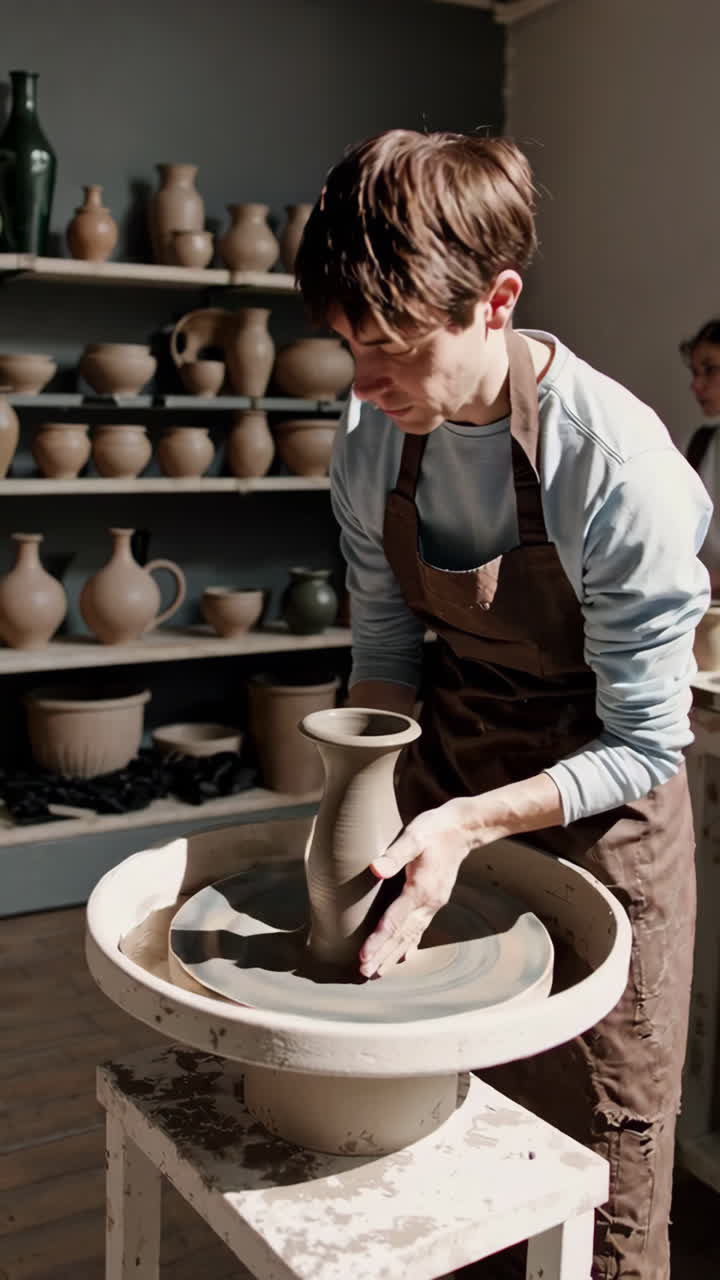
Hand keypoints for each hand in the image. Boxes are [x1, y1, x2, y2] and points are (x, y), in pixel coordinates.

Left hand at [358, 798, 474, 978]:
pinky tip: (403, 956)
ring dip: (394, 955)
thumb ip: (394, 855)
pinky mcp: (434, 901)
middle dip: (383, 956)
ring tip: (378, 972)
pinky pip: (419, 929)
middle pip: (402, 936)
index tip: (363, 957)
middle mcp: (428, 903)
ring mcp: (433, 904)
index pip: (394, 922)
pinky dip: (408, 945)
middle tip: (364, 974)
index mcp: (420, 890)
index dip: (378, 941)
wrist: (462, 829)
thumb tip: (375, 869)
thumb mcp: (414, 837)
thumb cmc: (434, 830)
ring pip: (411, 936)